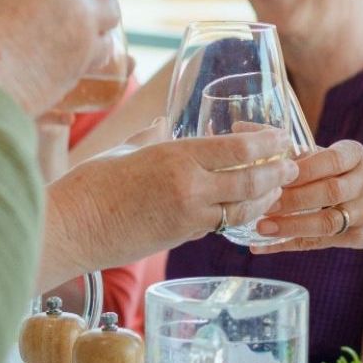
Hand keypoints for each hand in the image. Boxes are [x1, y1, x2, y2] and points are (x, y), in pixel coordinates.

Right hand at [0, 0, 119, 116]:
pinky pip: (92, 74)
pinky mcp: (75, 83)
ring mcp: (82, 51)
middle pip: (113, 7)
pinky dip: (84, 69)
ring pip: (110, 42)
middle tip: (84, 8)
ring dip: (99, 39)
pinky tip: (68, 69)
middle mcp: (79, 14)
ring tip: (80, 40)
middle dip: (102, 6)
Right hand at [38, 128, 299, 284]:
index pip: (238, 149)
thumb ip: (151, 138)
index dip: (267, 144)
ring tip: (276, 190)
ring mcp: (188, 216)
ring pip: (242, 209)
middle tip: (292, 167)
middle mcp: (190, 187)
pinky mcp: (181, 237)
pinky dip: (238, 216)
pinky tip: (244, 210)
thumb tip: (160, 124)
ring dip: (264, 200)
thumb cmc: (89, 185)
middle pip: (251, 182)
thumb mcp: (125, 150)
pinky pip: (221, 225)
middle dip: (277, 174)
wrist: (70, 229)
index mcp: (177, 156)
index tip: (281, 138)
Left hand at [251, 140, 362, 252]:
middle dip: (293, 198)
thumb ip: (292, 147)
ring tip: (261, 227)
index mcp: (355, 155)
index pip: (330, 160)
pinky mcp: (356, 238)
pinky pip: (321, 243)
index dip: (302, 169)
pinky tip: (263, 247)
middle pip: (328, 192)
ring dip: (292, 225)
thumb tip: (238, 130)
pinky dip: (290, 245)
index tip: (274, 174)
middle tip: (261, 202)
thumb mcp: (333, 155)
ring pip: (327, 222)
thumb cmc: (350, 175)